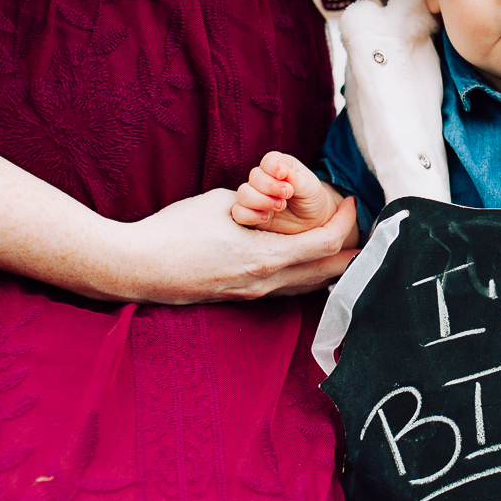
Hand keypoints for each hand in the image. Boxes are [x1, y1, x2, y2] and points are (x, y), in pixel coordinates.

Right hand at [116, 186, 360, 304]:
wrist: (136, 267)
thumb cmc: (174, 230)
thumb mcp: (222, 205)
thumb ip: (257, 208)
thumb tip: (276, 204)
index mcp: (265, 258)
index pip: (326, 244)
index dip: (345, 221)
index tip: (351, 202)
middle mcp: (265, 283)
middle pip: (328, 273)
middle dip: (351, 252)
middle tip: (364, 231)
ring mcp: (253, 295)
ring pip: (309, 286)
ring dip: (331, 267)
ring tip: (344, 246)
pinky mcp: (241, 298)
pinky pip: (287, 289)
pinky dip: (307, 276)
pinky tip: (309, 263)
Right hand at [232, 151, 348, 236]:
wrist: (312, 220)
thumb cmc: (311, 198)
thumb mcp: (310, 187)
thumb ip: (296, 179)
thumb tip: (283, 172)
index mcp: (279, 166)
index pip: (268, 160)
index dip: (273, 167)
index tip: (284, 175)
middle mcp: (263, 179)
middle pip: (255, 177)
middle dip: (270, 187)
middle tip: (287, 195)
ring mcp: (255, 196)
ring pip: (243, 194)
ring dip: (260, 200)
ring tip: (280, 206)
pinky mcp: (250, 214)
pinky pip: (238, 213)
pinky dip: (250, 215)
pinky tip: (266, 217)